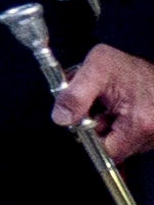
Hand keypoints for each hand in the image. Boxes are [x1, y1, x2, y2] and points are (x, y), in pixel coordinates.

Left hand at [66, 44, 153, 165]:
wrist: (149, 52)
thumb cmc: (127, 64)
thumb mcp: (96, 70)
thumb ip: (75, 95)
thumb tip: (61, 118)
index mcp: (139, 124)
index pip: (106, 151)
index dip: (89, 138)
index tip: (83, 121)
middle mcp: (151, 134)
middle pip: (113, 148)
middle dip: (97, 129)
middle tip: (96, 105)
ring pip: (120, 141)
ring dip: (107, 125)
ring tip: (108, 103)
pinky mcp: (152, 131)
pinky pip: (129, 136)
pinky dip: (118, 123)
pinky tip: (117, 107)